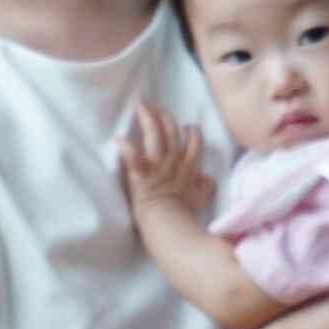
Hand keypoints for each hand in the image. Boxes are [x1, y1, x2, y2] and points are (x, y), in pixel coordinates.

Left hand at [119, 101, 212, 216]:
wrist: (169, 223)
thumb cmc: (184, 213)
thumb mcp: (201, 198)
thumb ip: (205, 185)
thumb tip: (209, 178)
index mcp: (187, 168)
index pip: (193, 145)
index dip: (193, 134)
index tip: (191, 125)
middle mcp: (172, 163)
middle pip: (171, 134)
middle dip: (165, 118)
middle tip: (158, 106)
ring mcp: (156, 167)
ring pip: (155, 137)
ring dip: (149, 120)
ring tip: (142, 106)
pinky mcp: (140, 175)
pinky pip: (133, 159)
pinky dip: (127, 149)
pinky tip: (119, 139)